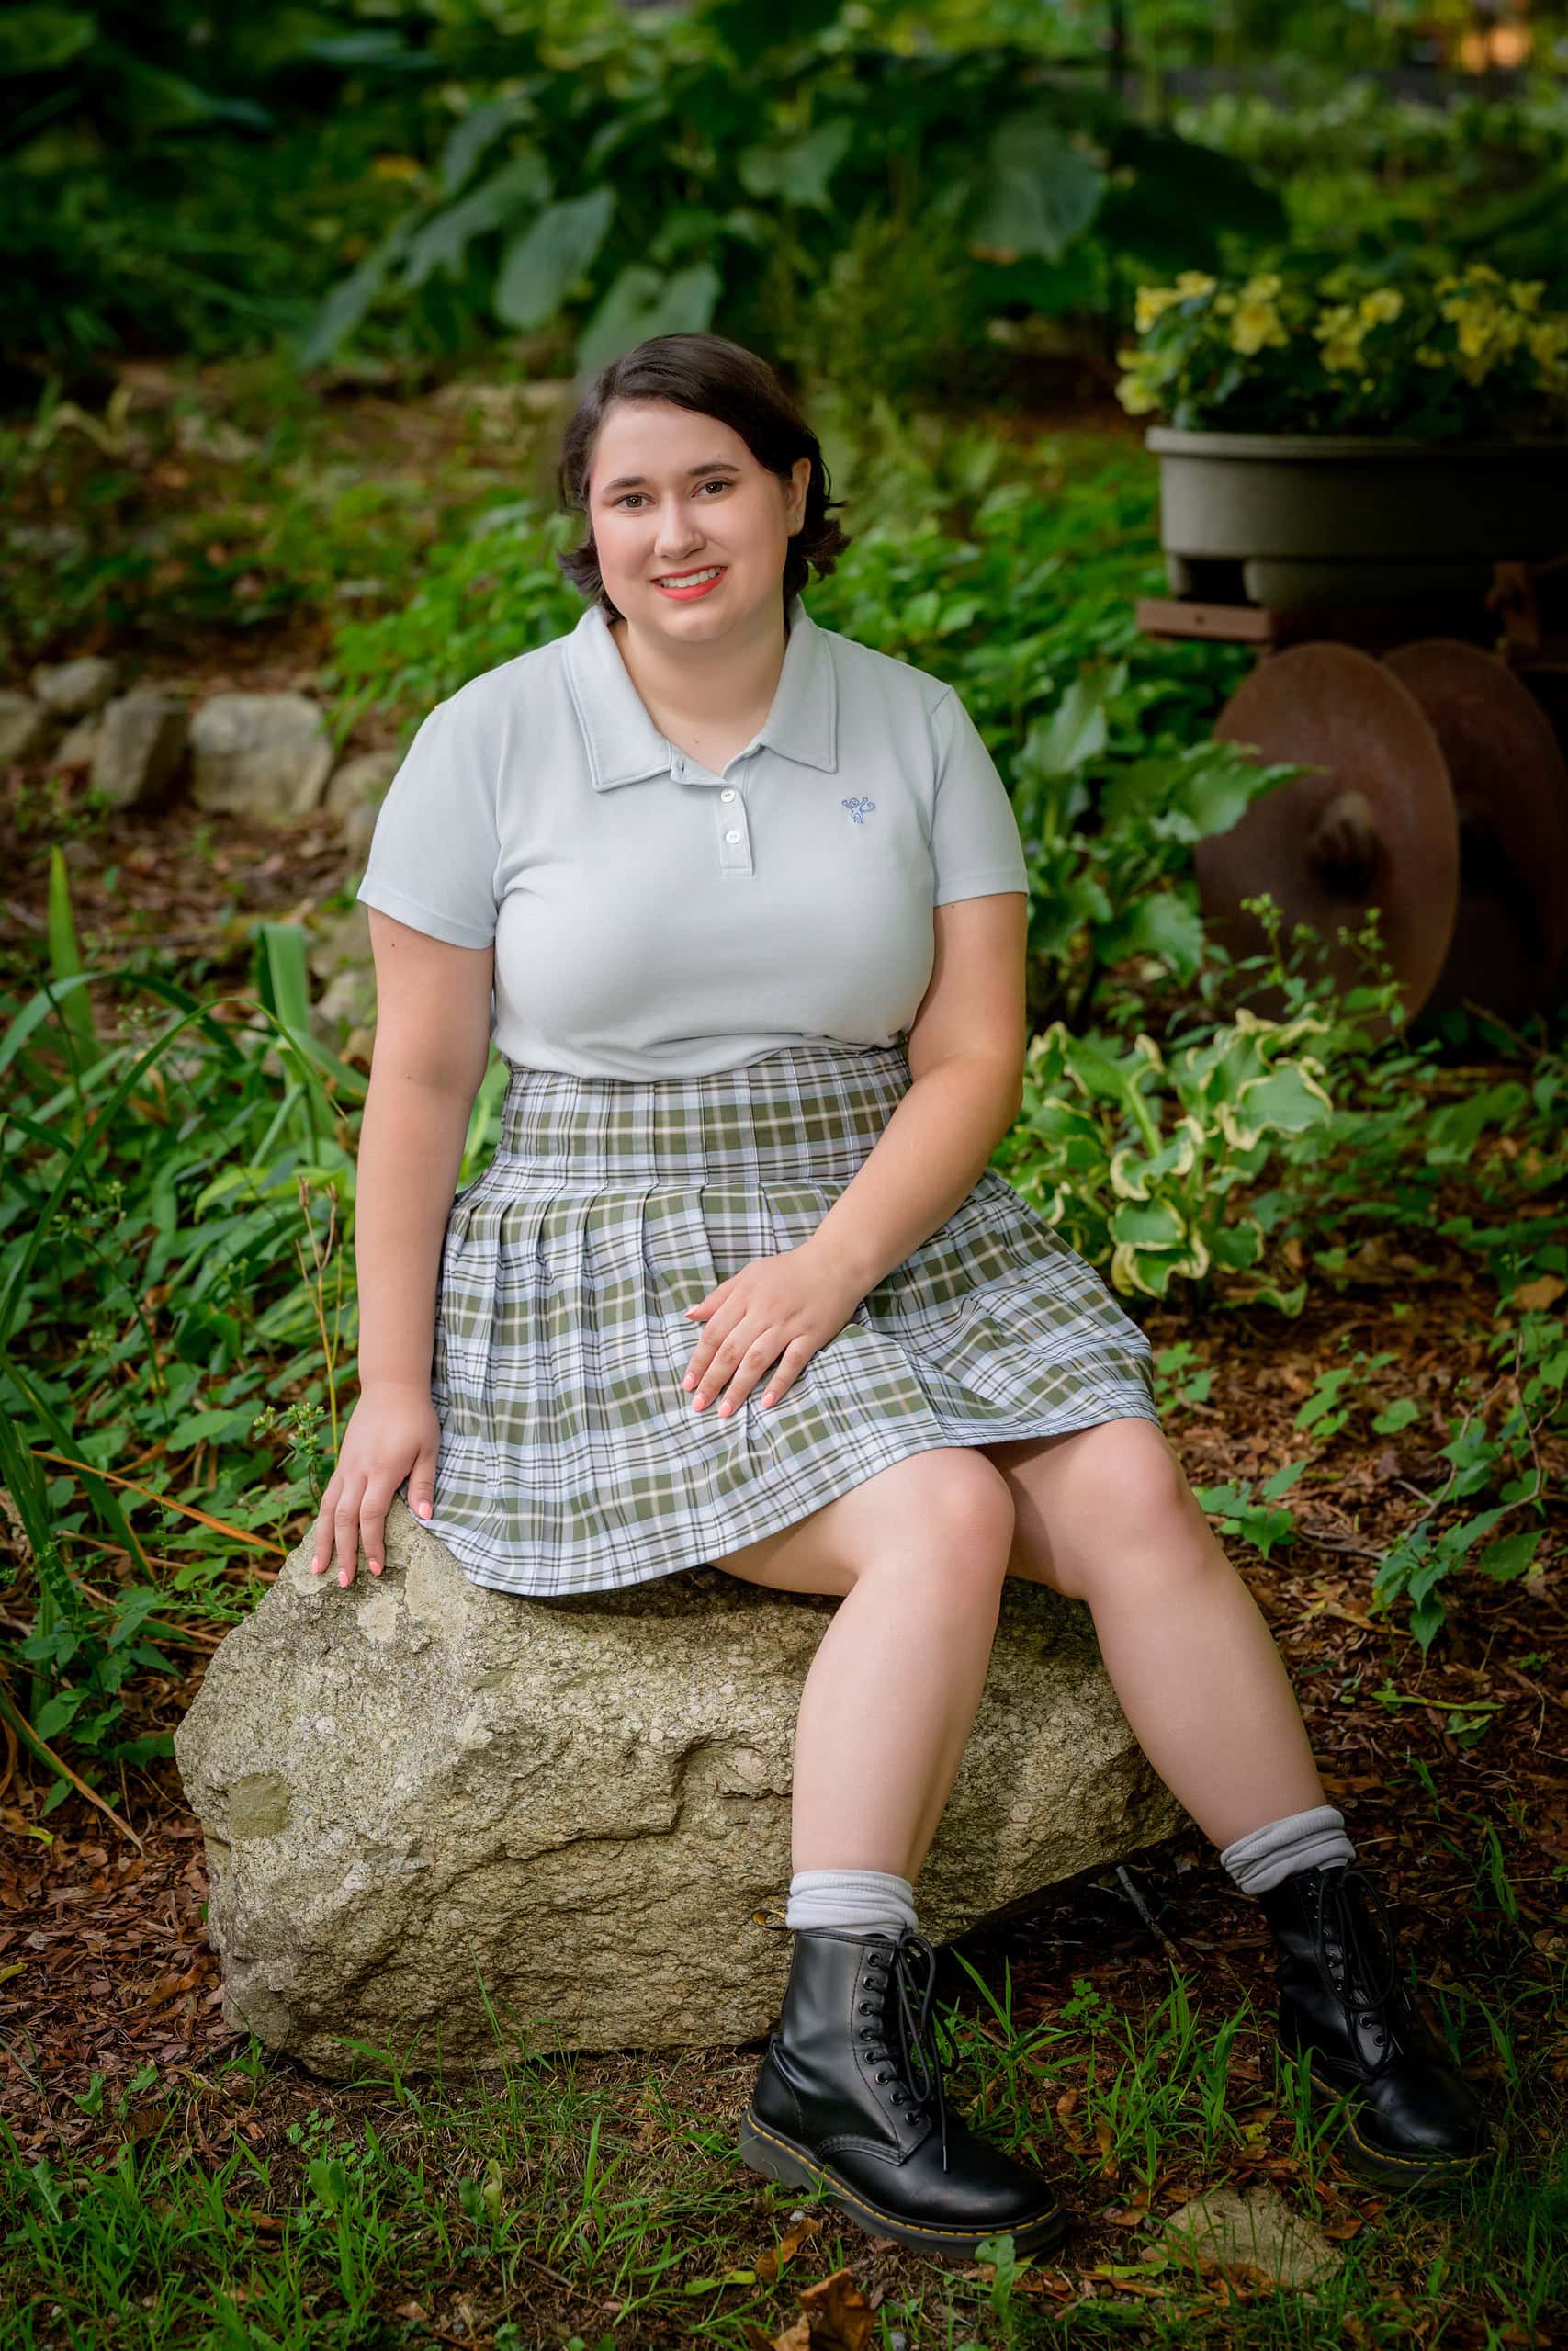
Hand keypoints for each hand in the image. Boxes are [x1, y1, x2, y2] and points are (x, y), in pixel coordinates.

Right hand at [307, 1382, 440, 1588]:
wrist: (391, 1386)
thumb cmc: (416, 1418)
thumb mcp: (429, 1448)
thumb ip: (422, 1484)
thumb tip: (425, 1519)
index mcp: (381, 1470)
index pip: (371, 1516)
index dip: (372, 1545)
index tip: (377, 1569)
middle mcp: (357, 1471)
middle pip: (343, 1519)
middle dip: (343, 1553)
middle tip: (344, 1583)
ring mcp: (345, 1467)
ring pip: (327, 1510)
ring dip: (322, 1541)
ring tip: (317, 1569)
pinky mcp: (341, 1463)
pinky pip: (327, 1497)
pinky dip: (322, 1521)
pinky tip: (321, 1538)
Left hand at [681, 1241, 865, 1419]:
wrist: (835, 1262)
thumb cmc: (788, 1270)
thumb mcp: (749, 1275)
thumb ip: (719, 1297)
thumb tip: (690, 1315)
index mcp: (744, 1296)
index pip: (714, 1333)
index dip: (699, 1360)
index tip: (688, 1384)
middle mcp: (763, 1311)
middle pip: (731, 1350)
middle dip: (712, 1380)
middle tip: (699, 1405)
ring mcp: (788, 1324)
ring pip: (757, 1359)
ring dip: (739, 1387)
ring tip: (726, 1411)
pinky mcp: (811, 1335)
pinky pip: (793, 1362)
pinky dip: (779, 1382)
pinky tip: (766, 1402)